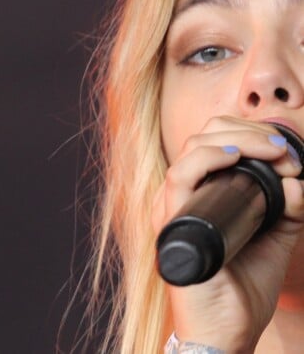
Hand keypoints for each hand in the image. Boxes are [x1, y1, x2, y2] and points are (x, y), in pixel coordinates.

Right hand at [152, 116, 303, 351]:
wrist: (226, 333)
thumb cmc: (241, 289)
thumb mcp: (274, 239)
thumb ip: (286, 209)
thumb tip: (298, 179)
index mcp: (198, 194)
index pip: (212, 141)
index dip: (248, 132)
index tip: (286, 149)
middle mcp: (181, 194)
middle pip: (203, 136)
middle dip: (247, 130)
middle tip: (284, 149)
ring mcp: (173, 206)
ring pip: (192, 147)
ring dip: (237, 139)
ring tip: (273, 152)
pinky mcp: (173, 221)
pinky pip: (181, 175)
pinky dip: (208, 156)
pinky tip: (236, 155)